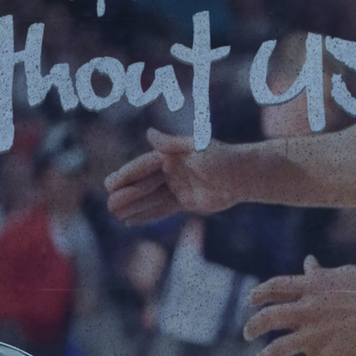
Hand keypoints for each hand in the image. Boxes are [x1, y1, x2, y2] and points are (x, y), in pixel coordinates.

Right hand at [106, 130, 253, 224]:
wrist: (246, 177)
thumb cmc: (223, 158)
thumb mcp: (197, 148)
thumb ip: (171, 144)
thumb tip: (148, 133)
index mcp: (171, 155)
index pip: (143, 166)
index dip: (126, 176)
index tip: (109, 184)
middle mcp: (171, 170)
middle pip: (144, 184)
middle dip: (127, 194)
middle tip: (109, 205)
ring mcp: (177, 186)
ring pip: (150, 198)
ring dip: (133, 206)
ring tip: (114, 215)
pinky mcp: (185, 201)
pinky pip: (162, 209)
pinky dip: (147, 215)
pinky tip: (131, 221)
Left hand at [243, 255, 355, 355]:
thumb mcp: (343, 275)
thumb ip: (320, 274)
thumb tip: (308, 263)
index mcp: (312, 288)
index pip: (275, 287)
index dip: (258, 293)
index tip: (249, 300)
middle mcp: (308, 311)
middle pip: (268, 318)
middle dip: (253, 326)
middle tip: (247, 333)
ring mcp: (316, 335)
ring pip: (278, 349)